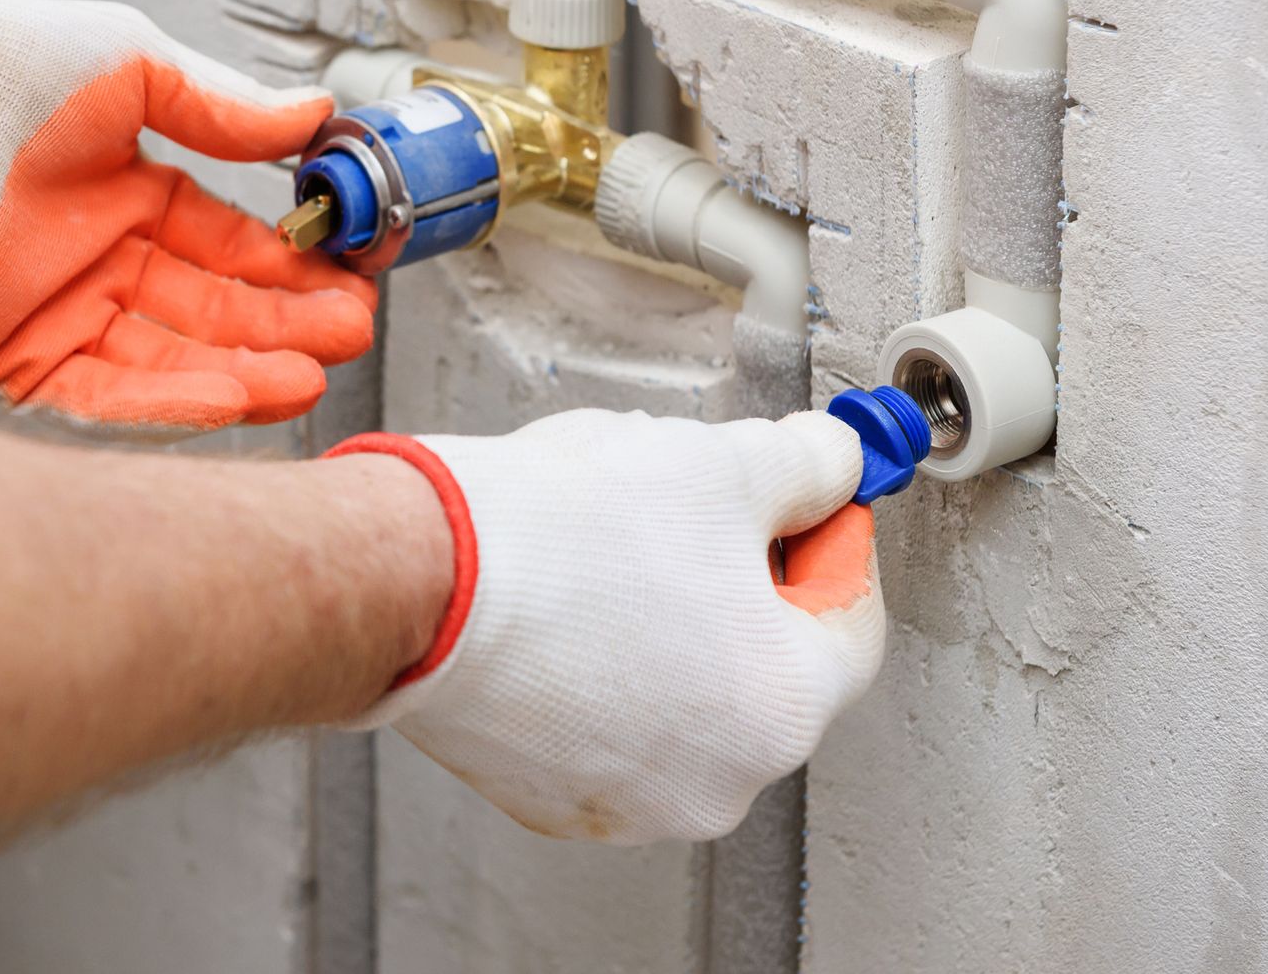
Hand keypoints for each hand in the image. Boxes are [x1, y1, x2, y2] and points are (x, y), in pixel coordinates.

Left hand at [0, 0, 374, 433]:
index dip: (292, 273)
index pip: (231, 253)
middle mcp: (100, 263)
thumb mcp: (140, 71)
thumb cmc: (0, 59)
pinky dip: (166, 404)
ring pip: (167, 364)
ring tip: (308, 382)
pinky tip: (229, 401)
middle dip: (282, 331)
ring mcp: (57, 315)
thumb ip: (228, 110)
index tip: (351, 285)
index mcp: (131, 198)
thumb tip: (313, 117)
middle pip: (211, 316)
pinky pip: (100, 396)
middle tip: (348, 339)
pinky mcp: (10, 358)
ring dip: (239, 377)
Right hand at [330, 409, 884, 843]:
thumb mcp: (718, 465)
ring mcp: (627, 802)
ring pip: (681, 687)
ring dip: (665, 616)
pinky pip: (606, 717)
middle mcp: (717, 782)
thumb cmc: (559, 536)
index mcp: (782, 710)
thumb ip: (806, 468)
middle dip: (738, 574)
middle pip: (763, 659)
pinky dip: (598, 660)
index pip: (851, 618)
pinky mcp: (547, 795)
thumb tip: (833, 465)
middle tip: (696, 506)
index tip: (809, 497)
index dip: (831, 538)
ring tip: (606, 542)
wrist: (416, 580)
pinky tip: (560, 594)